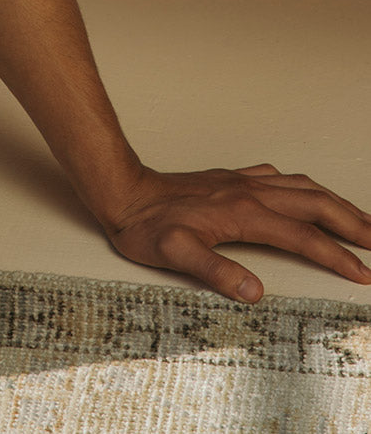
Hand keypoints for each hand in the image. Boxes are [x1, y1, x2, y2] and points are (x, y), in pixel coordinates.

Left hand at [100, 163, 370, 302]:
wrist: (123, 191)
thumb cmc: (145, 225)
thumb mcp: (174, 254)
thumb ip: (215, 271)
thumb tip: (254, 291)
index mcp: (243, 212)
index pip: (303, 236)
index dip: (335, 256)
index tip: (363, 273)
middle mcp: (248, 192)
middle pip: (314, 202)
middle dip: (352, 222)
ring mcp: (241, 182)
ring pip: (301, 186)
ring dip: (334, 202)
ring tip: (359, 219)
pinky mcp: (231, 179)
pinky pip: (279, 178)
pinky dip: (303, 186)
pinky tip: (303, 192)